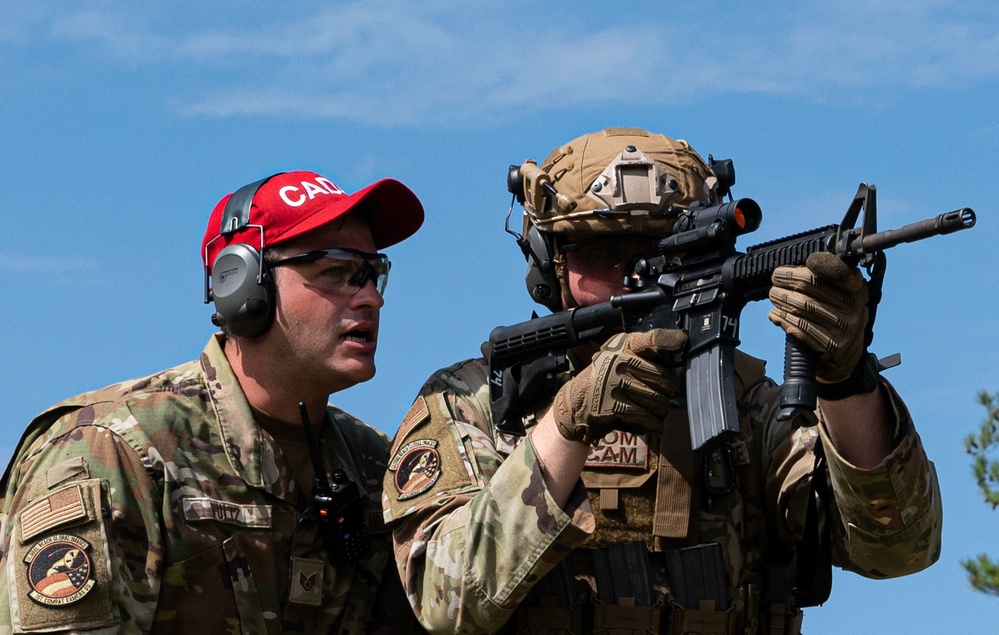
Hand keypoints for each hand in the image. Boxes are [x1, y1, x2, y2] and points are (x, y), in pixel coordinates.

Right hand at [552, 328, 685, 444]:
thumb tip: (678, 355)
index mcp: (623, 346)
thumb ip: (643, 354)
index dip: (669, 340)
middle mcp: (619, 362)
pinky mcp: (613, 406)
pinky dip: (654, 423)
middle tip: (666, 395)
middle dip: (670, 391)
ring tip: (657, 409)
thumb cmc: (605, 379)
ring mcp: (616, 384)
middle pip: (664, 378)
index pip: (651, 340)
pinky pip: (646, 416)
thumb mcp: (618, 357)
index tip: (682, 343)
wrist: (576, 402)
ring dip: (661, 409)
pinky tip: (653, 423)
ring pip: (658, 400)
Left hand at [768, 251, 867, 382]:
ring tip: (773, 296)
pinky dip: (784, 319)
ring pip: (803, 306)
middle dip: (786, 281)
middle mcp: (854, 307)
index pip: (834, 270)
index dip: (807, 267)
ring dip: (782, 300)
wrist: (845, 359)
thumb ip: (824, 280)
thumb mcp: (840, 296)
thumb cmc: (835, 319)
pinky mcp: (833, 346)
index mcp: (856, 289)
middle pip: (809, 286)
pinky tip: (776, 315)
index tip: (784, 271)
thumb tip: (792, 269)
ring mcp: (845, 328)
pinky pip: (801, 328)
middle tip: (774, 282)